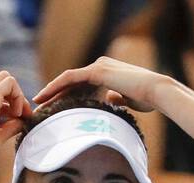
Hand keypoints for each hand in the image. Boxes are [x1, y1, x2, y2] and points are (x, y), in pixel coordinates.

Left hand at [33, 55, 163, 112]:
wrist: (156, 91)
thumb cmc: (147, 98)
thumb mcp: (127, 99)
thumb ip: (116, 97)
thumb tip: (109, 99)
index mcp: (107, 72)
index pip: (80, 84)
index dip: (65, 95)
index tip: (53, 107)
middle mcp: (100, 65)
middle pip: (71, 81)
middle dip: (54, 94)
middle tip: (39, 107)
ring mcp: (98, 66)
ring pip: (68, 79)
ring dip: (51, 91)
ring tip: (37, 103)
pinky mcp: (97, 71)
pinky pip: (71, 78)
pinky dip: (56, 86)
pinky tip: (45, 96)